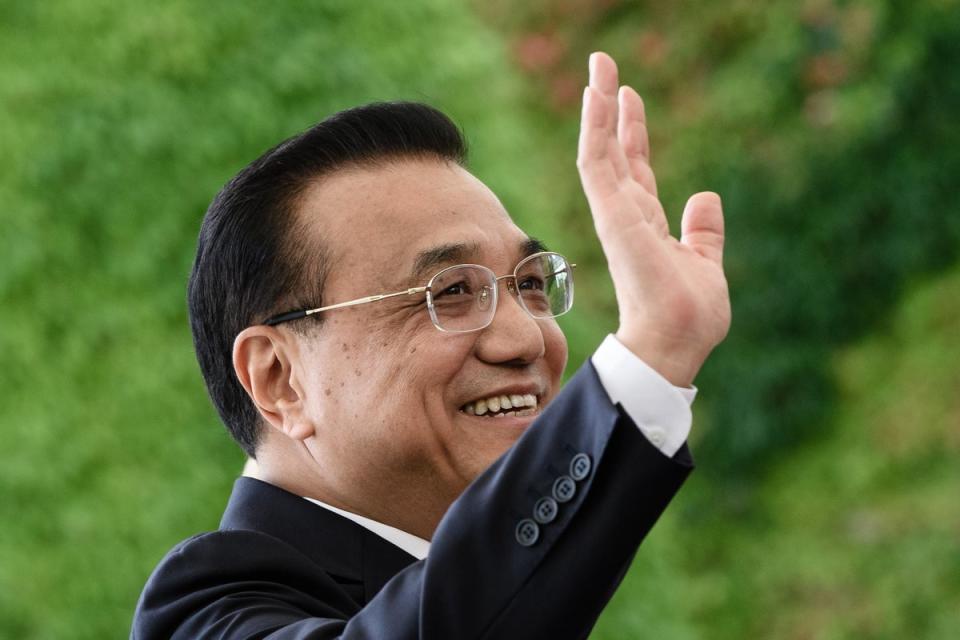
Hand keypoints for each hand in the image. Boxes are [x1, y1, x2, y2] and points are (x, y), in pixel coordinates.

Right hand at [576, 52, 730, 386]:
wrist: (678, 343)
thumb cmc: (690, 316)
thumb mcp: (706, 263)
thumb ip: (703, 231)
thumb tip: (706, 196)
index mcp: (646, 226)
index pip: (635, 169)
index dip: (631, 131)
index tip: (630, 96)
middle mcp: (626, 216)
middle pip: (614, 151)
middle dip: (609, 109)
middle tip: (604, 66)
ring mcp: (615, 214)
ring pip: (600, 150)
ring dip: (598, 107)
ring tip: (599, 65)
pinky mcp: (613, 215)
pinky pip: (597, 163)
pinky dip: (595, 127)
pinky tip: (596, 94)